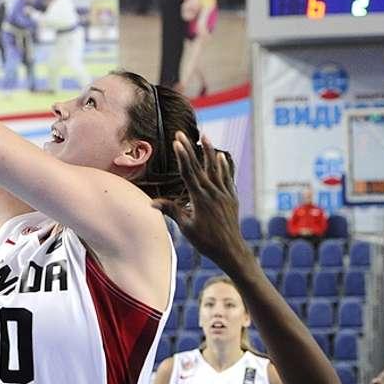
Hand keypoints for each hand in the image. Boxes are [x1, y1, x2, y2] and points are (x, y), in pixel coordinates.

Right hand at [153, 131, 251, 271]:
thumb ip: (171, 211)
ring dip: (208, 151)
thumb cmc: (206, 241)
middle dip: (189, 148)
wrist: (230, 250)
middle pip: (199, 166)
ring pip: (215, 168)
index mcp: (199, 198)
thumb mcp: (186, 227)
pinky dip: (224, 166)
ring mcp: (223, 194)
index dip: (182, 156)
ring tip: (204, 136)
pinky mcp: (231, 197)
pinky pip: (227, 178)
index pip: (188, 173)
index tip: (177, 142)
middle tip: (181, 133)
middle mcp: (212, 192)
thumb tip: (151, 203)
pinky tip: (221, 156)